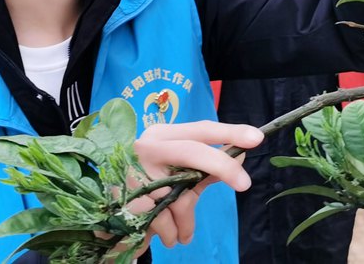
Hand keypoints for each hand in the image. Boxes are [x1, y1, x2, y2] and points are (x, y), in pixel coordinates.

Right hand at [118, 121, 262, 252]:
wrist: (108, 212)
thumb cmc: (151, 186)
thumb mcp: (179, 172)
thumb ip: (207, 166)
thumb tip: (240, 155)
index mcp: (163, 135)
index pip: (200, 129)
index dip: (229, 132)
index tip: (256, 137)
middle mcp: (148, 146)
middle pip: (192, 151)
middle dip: (222, 167)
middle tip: (245, 184)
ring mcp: (135, 170)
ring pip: (179, 194)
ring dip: (187, 220)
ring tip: (183, 233)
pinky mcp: (127, 197)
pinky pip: (163, 218)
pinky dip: (170, 231)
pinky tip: (166, 234)